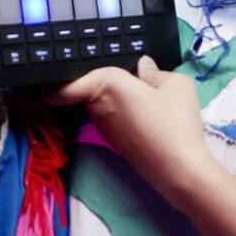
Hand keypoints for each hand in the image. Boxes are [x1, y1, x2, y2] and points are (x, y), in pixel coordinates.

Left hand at [48, 55, 212, 196]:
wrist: (180, 169)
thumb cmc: (176, 122)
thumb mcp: (176, 84)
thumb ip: (155, 71)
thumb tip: (143, 66)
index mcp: (107, 85)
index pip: (63, 87)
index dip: (55, 82)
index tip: (63, 73)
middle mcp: (98, 107)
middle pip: (87, 89)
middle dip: (102, 82)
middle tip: (132, 78)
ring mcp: (104, 128)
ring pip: (101, 105)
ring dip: (116, 100)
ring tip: (147, 99)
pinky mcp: (114, 143)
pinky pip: (112, 120)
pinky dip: (124, 116)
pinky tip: (149, 119)